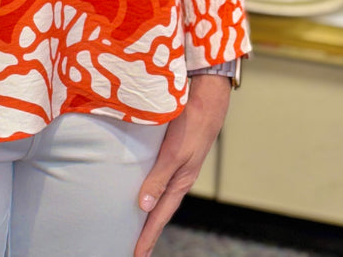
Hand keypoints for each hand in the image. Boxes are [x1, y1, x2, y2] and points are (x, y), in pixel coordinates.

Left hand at [134, 74, 231, 256]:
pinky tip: (141, 186)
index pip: (160, 216)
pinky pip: (159, 177)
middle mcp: (179, 178)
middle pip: (160, 210)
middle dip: (148, 230)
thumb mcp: (175, 154)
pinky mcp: (173, 152)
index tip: (137, 254)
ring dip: (148, 210)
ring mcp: (177, 165)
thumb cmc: (193, 126)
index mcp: (180, 183)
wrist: (207, 100)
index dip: (147, 235)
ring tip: (136, 223)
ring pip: (159, 194)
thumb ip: (159, 178)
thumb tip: (144, 206)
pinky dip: (150, 188)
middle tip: (136, 248)